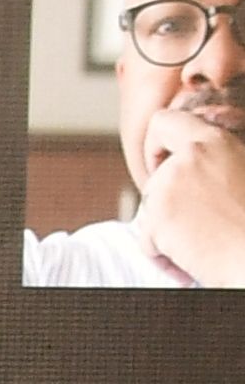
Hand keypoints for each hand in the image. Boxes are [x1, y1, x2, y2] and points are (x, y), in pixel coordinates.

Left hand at [137, 112, 244, 285]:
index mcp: (214, 140)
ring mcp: (171, 185)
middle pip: (154, 180)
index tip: (162, 165)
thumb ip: (212, 162)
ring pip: (149, 212)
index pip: (163, 123)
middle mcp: (190, 156)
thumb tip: (177, 164)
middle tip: (193, 222)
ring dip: (168, 232)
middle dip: (166, 204)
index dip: (154, 145)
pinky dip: (163, 256)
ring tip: (203, 241)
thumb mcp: (239, 171)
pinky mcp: (158, 217)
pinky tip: (192, 260)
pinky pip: (146, 242)